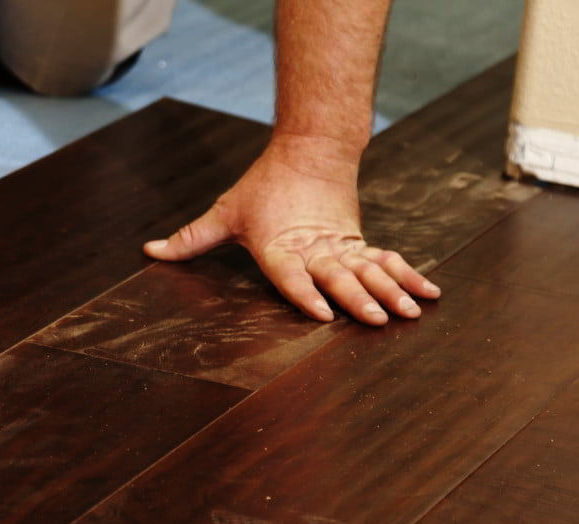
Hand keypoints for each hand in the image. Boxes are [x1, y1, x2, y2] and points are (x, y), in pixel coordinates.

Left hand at [143, 134, 439, 324]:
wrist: (309, 148)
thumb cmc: (262, 187)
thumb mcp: (224, 212)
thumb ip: (189, 239)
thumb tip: (149, 251)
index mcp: (280, 246)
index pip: (291, 274)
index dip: (304, 293)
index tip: (321, 312)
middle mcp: (314, 248)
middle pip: (338, 276)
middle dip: (359, 298)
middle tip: (378, 319)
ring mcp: (340, 246)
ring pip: (369, 270)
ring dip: (391, 291)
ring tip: (411, 311)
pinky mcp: (357, 242)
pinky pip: (386, 261)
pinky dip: (408, 275)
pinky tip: (429, 295)